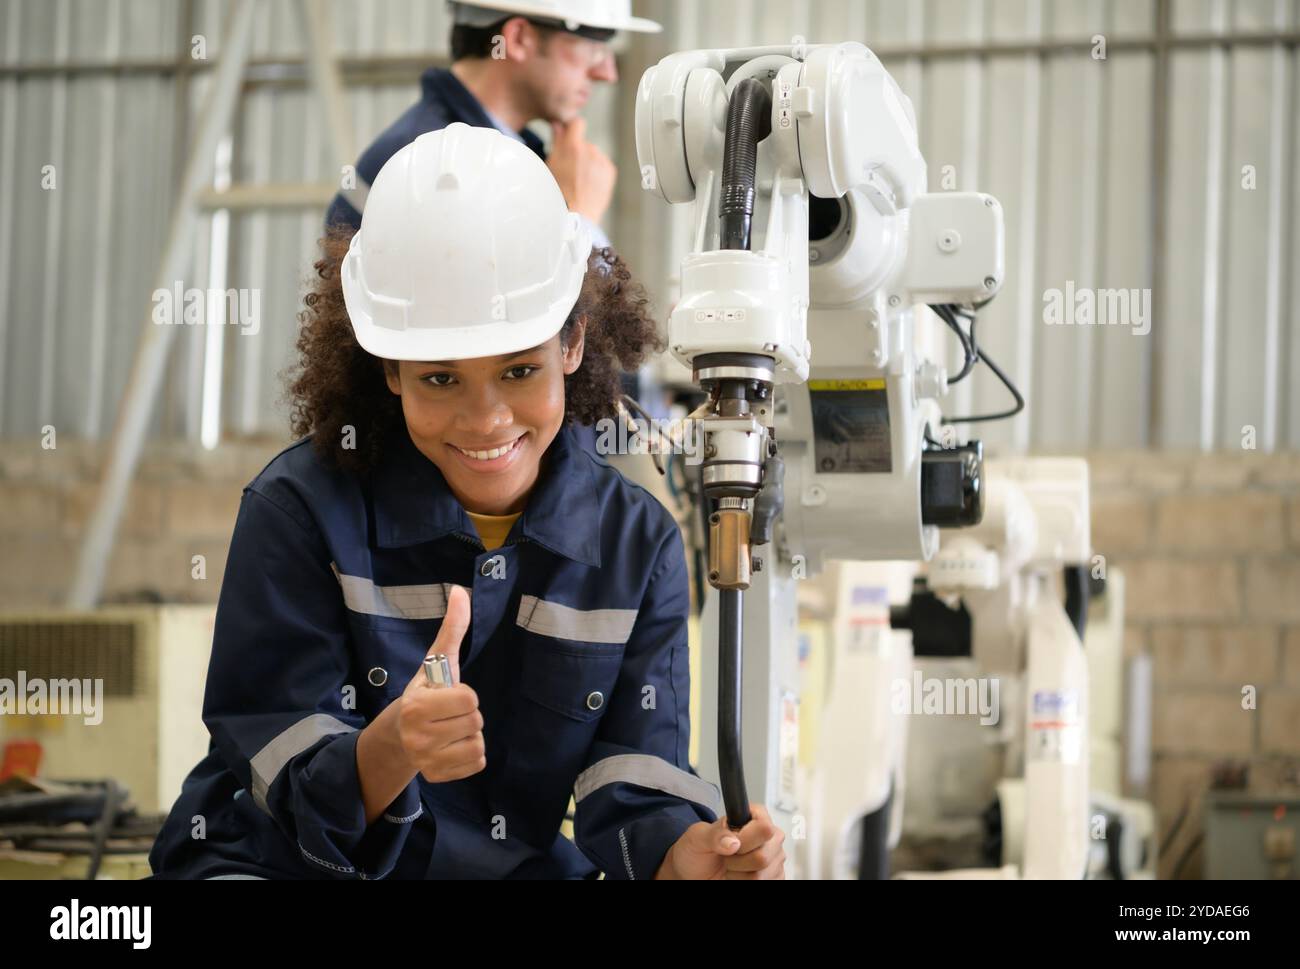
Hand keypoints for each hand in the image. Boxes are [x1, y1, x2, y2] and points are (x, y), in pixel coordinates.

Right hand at [394, 585, 484, 782]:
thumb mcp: (435, 662)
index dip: (465, 695)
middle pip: (475, 722)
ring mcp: (427, 761)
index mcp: (417, 706)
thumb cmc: (424, 692)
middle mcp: (419, 737)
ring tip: (450, 729)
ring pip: (478, 744)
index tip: (449, 695)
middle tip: (449, 713)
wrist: (399, 734)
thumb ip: (451, 629)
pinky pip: (477, 763)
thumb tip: (460, 591)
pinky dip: (471, 754)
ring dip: (470, 735)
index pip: (469, 700)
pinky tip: (452, 746)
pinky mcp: (438, 777)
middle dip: (468, 714)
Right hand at [546, 117, 615, 226]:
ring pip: (593, 155)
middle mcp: (590, 150)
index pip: (577, 123)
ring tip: (579, 182)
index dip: (572, 129)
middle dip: (578, 152)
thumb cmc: (558, 194)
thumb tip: (558, 126)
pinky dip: (597, 172)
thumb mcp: (551, 165)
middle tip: (569, 171)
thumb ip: (557, 142)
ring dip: (588, 163)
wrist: (575, 216)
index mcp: (573, 147)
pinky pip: (602, 165)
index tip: (569, 136)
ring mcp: (602, 161)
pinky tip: (588, 185)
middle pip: (584, 143)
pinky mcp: (610, 171)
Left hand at [658, 803, 785, 879]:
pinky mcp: (774, 876)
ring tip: (730, 867)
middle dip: (738, 862)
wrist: (696, 872)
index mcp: (755, 817)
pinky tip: (738, 876)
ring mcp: (774, 858)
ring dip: (739, 876)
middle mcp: (769, 837)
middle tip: (726, 857)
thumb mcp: (697, 837)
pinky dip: (745, 883)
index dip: (745, 840)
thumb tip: (733, 841)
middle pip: (763, 856)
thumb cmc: (698, 851)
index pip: (764, 828)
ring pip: (761, 875)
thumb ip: (714, 834)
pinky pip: (765, 884)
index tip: (730, 845)